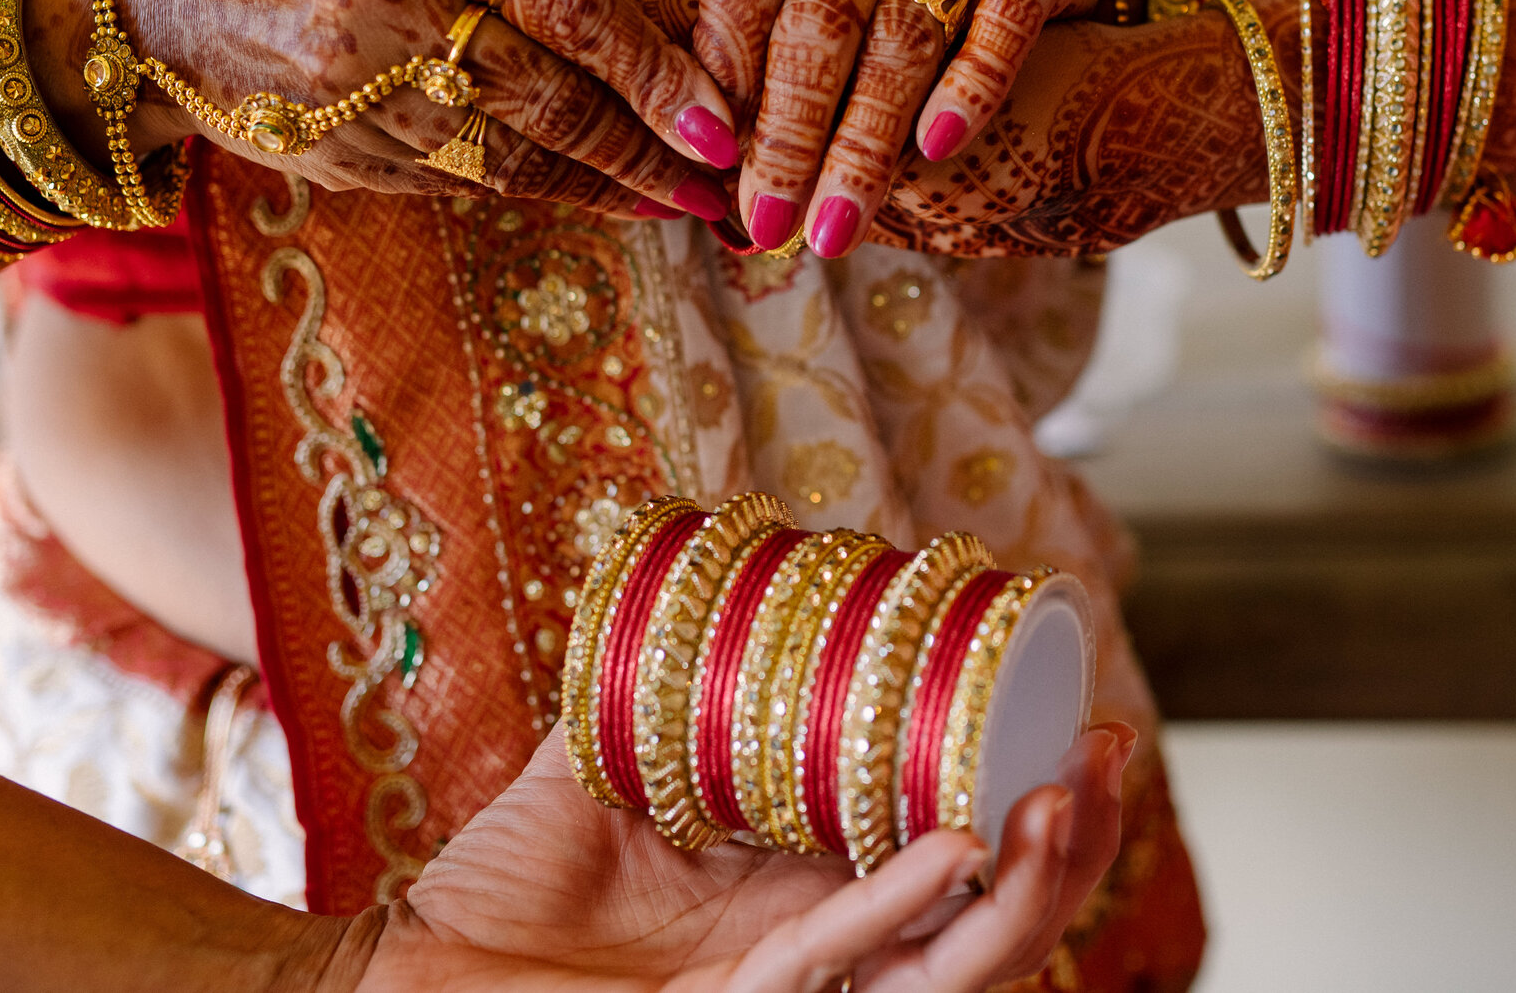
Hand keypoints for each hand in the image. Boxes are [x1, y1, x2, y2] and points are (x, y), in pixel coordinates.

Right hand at [29, 0, 743, 220]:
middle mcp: (384, 4)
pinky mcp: (340, 156)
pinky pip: (462, 179)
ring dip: (605, 185)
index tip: (716, 115)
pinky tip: (589, 198)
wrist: (149, 8)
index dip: (651, 70)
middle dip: (646, 147)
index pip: (565, 5)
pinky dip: (536, 190)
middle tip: (723, 179)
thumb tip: (645, 20)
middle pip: (548, 95)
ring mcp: (355, 91)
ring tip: (676, 201)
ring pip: (513, 152)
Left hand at [330, 721, 1133, 992]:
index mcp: (809, 898)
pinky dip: (905, 909)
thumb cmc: (496, 899)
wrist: (408, 979)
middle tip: (1107, 746)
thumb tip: (690, 565)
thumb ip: (647, 681)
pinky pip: (846, 964)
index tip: (1077, 707)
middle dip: (1069, 842)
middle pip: (988, 916)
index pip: (954, 854)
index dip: (1030, 795)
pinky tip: (952, 846)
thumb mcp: (594, 765)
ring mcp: (794, 992)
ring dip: (1029, 885)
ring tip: (1069, 794)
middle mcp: (823, 952)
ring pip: (955, 964)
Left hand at [689, 0, 1121, 258]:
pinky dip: (971, 86)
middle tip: (767, 220)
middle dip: (790, 131)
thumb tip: (675, 142)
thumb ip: (738, 37)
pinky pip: (1005, 21)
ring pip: (906, 35)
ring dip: (865, 143)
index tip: (708, 139)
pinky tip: (938, 149)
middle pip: (824, 14)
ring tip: (833, 230)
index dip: (726, 44)